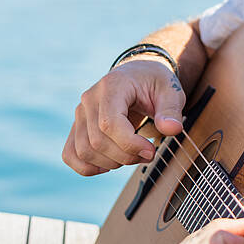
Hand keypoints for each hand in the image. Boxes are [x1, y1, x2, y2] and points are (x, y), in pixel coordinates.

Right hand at [62, 57, 185, 175]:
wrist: (138, 75)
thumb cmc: (154, 83)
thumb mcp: (170, 91)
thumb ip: (171, 110)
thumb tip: (172, 129)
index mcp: (111, 86)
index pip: (109, 124)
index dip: (130, 145)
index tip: (151, 151)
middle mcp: (89, 99)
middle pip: (97, 142)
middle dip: (126, 156)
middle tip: (147, 153)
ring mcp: (80, 113)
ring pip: (84, 151)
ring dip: (111, 163)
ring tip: (132, 156)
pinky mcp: (77, 127)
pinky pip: (71, 155)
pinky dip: (88, 167)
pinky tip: (110, 163)